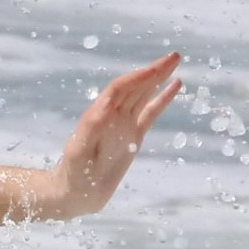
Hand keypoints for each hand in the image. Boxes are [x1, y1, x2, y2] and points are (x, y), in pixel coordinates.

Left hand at [48, 52, 182, 217]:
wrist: (76, 193)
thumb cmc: (74, 174)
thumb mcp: (79, 152)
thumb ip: (91, 130)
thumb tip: (104, 106)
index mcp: (99, 114)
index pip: (120, 88)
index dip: (138, 77)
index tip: (156, 68)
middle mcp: (113, 115)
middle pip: (135, 86)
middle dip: (153, 71)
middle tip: (174, 55)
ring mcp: (124, 124)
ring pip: (144, 95)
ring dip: (158, 78)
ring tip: (175, 62)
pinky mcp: (133, 135)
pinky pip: (151, 113)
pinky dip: (163, 99)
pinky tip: (175, 86)